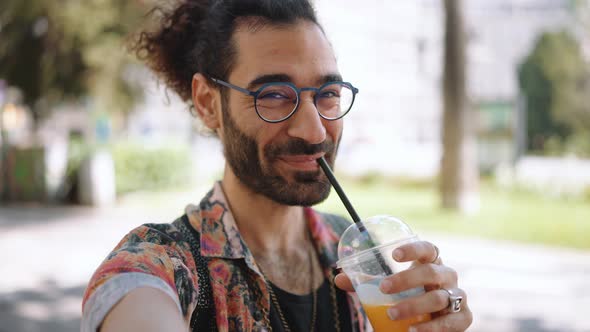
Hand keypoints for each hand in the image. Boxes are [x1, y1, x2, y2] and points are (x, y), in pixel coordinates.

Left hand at [334, 241, 472, 331]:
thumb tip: (338, 277)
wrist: (434, 321)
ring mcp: (458, 296)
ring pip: (439, 298)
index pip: (427, 248)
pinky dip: (433, 328)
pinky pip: (452, 322)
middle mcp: (447, 276)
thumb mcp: (390, 288)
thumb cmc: (410, 296)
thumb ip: (366, 283)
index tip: (393, 254)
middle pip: (431, 272)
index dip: (413, 249)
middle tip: (384, 288)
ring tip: (392, 314)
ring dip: (414, 306)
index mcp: (431, 263)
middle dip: (406, 280)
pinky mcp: (464, 318)